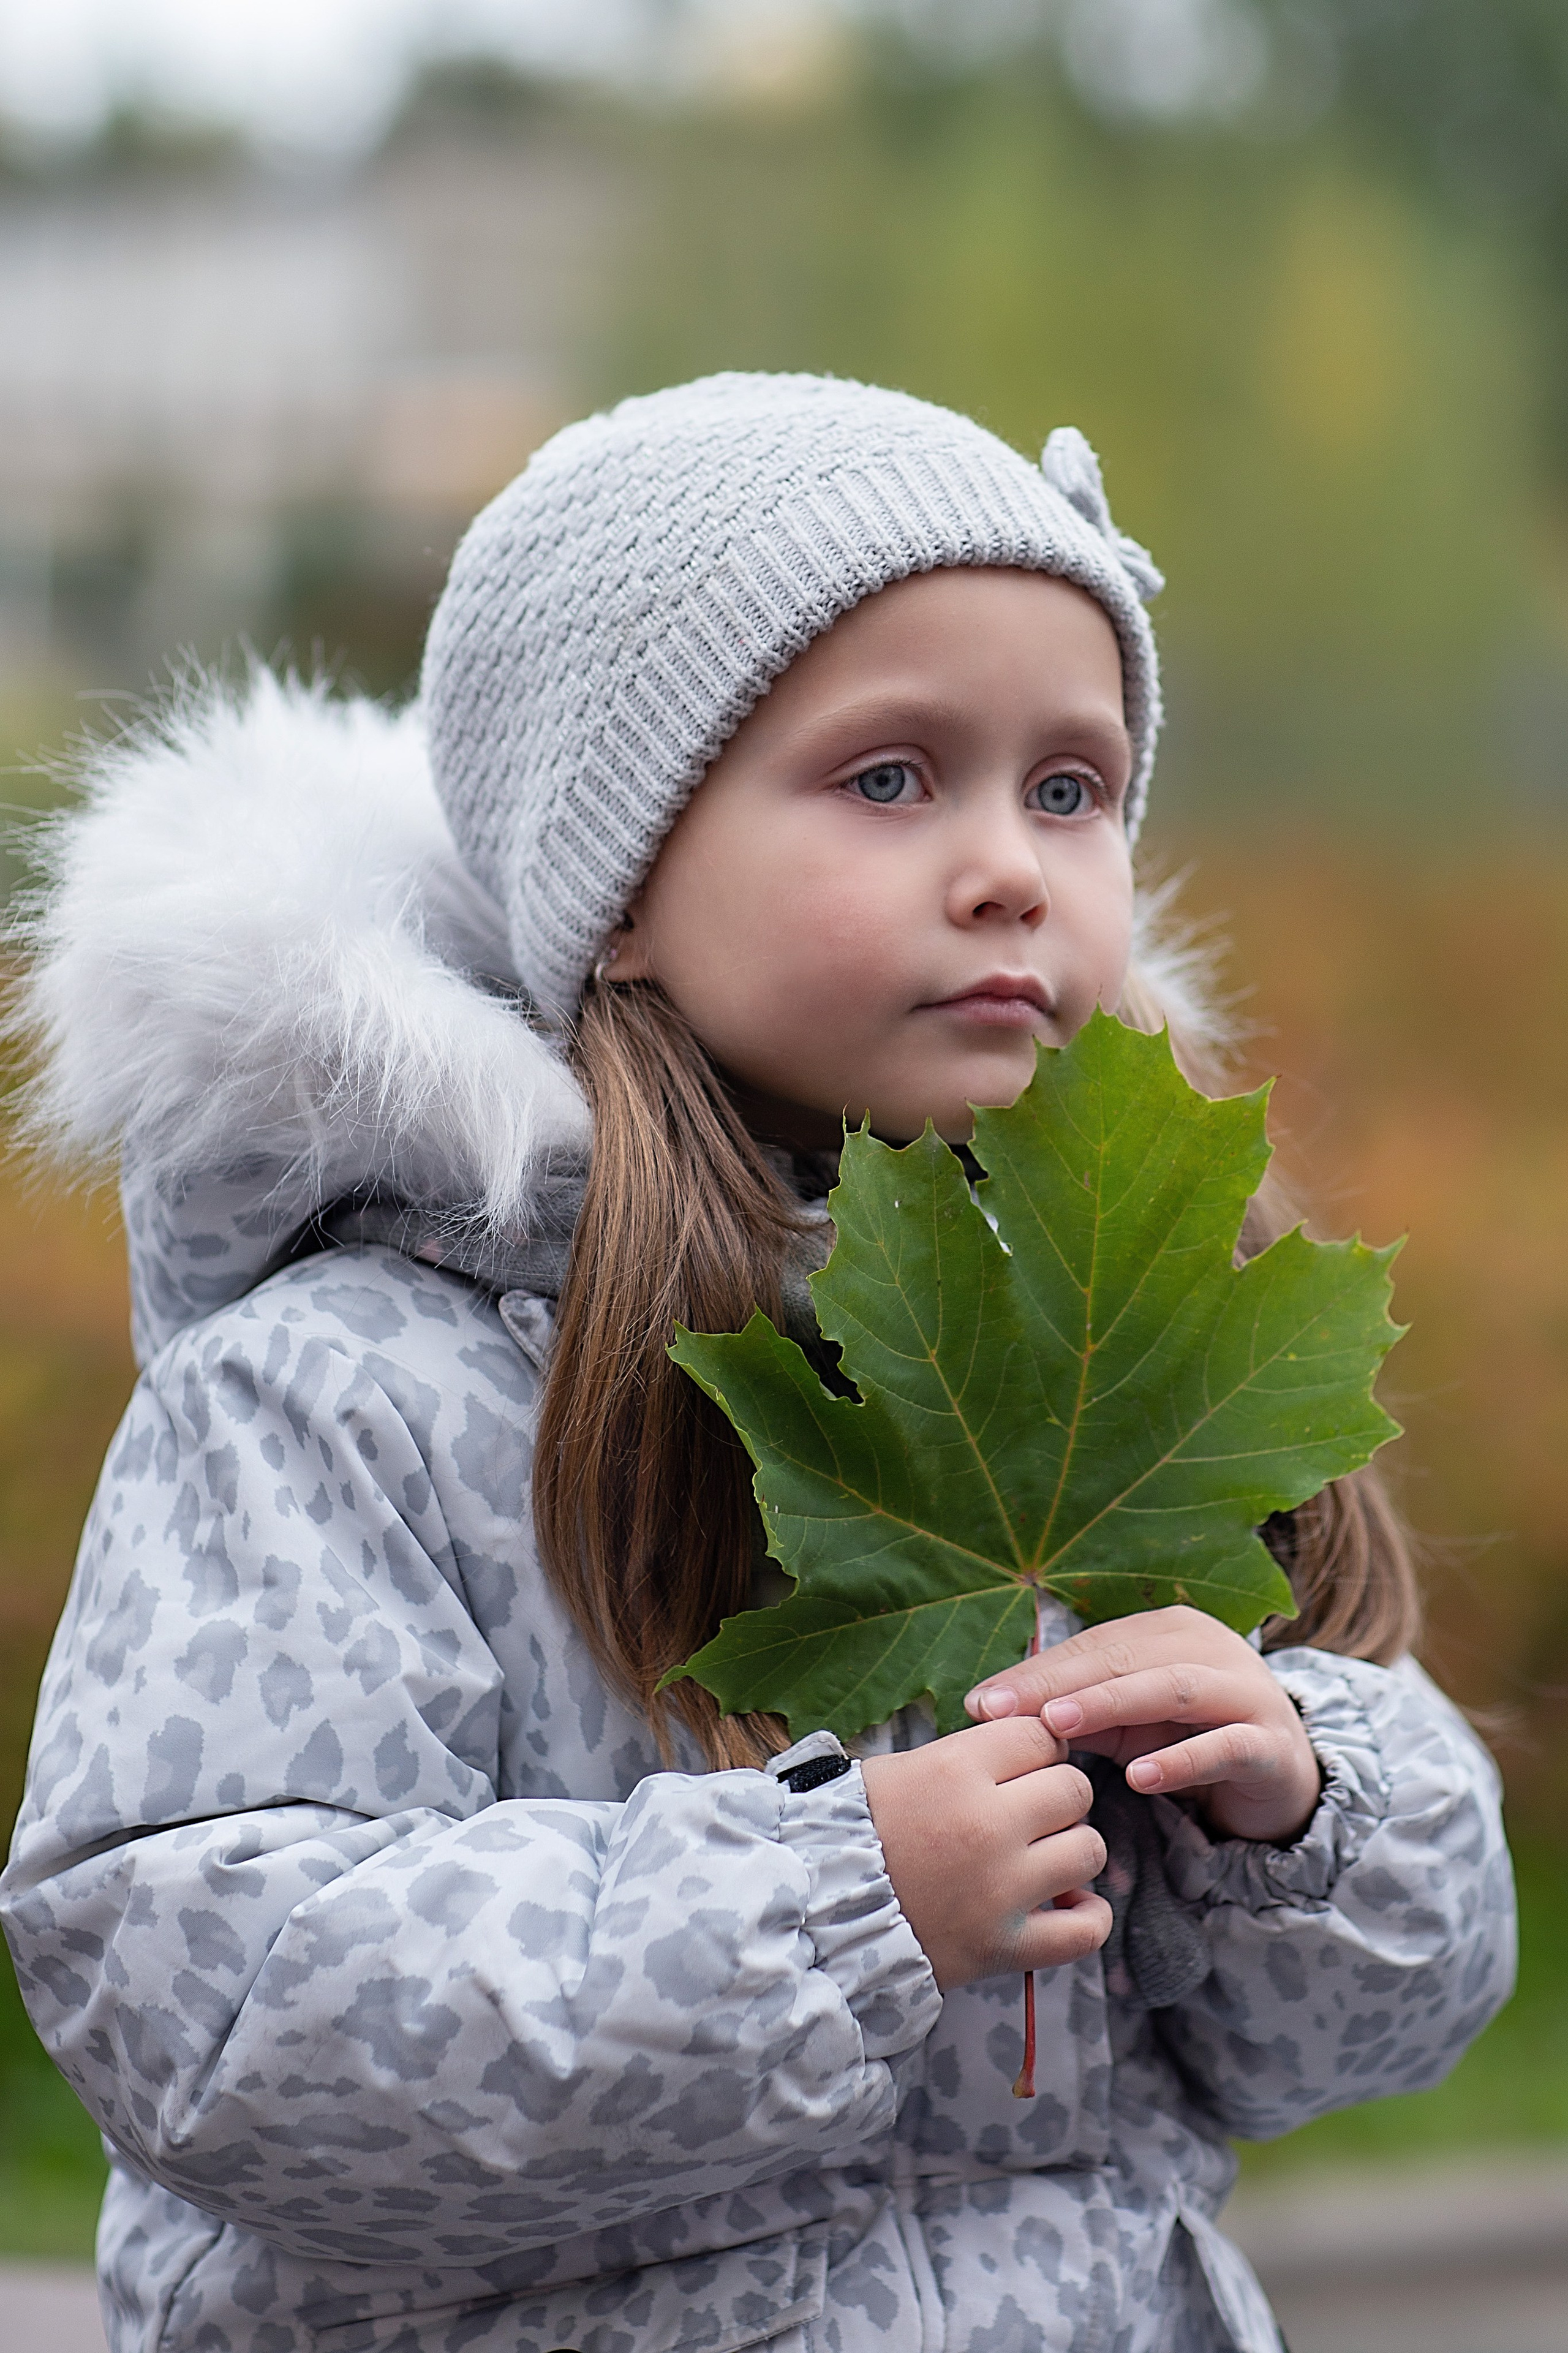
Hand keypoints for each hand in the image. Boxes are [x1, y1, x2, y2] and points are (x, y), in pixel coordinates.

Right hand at [861, 1719, 1111, 1992]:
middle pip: (1073, 1788)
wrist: (817, 1915)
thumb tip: (1031, 1744)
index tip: (1023, 1764)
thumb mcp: (899, 1769)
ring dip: (1070, 1849)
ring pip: (1089, 1849)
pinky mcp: (1006, 1946)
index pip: (1040, 1735)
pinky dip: (1086, 1915)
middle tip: (1029, 1811)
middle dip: (1056, 1795)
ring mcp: (1001, 1889)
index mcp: (955, 1769)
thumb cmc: (855, 1832)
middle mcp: (986, 1824)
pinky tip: (1065, 1903)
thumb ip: (967, 1755)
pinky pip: (1086, 1929)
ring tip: (1039, 1856)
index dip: (1037, 1747)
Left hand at [963, 1606, 1322, 1847]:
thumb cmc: (1187, 1738)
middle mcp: (1208, 1646)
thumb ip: (1074, 1710)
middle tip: (1003, 1711)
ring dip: (1110, 1703)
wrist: (1278, 1779)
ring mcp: (1246, 1690)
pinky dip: (1181, 1759)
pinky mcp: (1271, 1743)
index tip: (981, 1702)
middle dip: (1058, 1684)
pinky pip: (1225, 1746)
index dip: (1036, 1672)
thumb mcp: (1124, 1724)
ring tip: (1056, 1725)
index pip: (1092, 1646)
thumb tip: (992, 1708)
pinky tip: (1139, 1777)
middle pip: (1124, 1659)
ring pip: (1171, 1688)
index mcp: (1168, 1630)